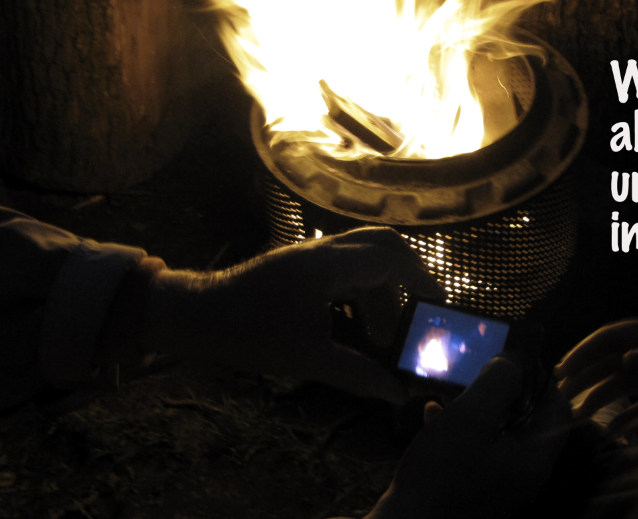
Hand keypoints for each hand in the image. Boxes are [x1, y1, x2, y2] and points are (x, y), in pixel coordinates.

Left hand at [141, 227, 441, 403]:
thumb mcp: (306, 359)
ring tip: (386, 332)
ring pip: (364, 255)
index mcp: (327, 265)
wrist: (197, 315)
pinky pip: (345, 265)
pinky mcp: (300, 264)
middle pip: (383, 243)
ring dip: (383, 287)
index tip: (439, 303)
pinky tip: (358, 324)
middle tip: (423, 306)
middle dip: (409, 273)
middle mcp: (322, 251)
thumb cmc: (247, 334)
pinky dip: (363, 288)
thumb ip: (356, 374)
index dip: (421, 279)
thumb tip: (395, 393)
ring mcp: (309, 254)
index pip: (391, 259)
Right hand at [369, 358, 571, 518]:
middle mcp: (525, 475)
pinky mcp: (475, 490)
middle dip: (507, 390)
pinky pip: (478, 451)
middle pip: (529, 421)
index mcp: (535, 459)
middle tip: (485, 367)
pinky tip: (434, 413)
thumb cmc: (441, 471)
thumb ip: (499, 382)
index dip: (542, 378)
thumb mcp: (471, 416)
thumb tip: (514, 361)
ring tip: (456, 386)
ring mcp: (500, 486)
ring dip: (481, 407)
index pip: (558, 409)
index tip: (517, 356)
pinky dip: (462, 429)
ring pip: (500, 434)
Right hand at [554, 316, 637, 431]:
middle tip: (557, 396)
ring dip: (595, 396)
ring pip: (617, 381)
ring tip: (574, 416)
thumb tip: (626, 359)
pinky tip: (606, 430)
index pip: (613, 335)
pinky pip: (636, 402)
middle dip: (582, 375)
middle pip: (608, 358)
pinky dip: (618, 414)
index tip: (563, 370)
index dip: (585, 350)